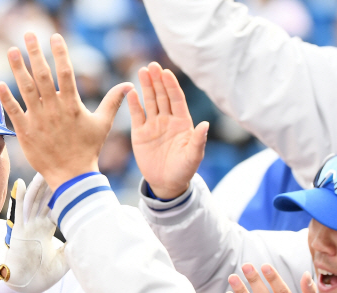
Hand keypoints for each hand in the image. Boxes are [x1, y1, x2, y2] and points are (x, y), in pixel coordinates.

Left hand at [0, 33, 132, 189]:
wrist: (71, 175)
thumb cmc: (87, 149)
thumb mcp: (102, 124)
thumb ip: (113, 102)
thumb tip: (128, 85)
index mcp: (72, 105)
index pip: (66, 72)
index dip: (60, 53)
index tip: (54, 37)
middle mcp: (54, 109)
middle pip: (43, 75)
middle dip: (35, 53)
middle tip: (29, 34)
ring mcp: (39, 120)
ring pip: (26, 89)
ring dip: (18, 68)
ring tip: (12, 50)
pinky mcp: (26, 132)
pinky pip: (14, 111)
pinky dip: (6, 97)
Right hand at [0, 173, 67, 292]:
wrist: (23, 287)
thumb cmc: (41, 276)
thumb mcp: (63, 259)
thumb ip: (72, 246)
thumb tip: (87, 237)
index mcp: (46, 229)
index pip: (56, 206)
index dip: (63, 194)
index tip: (74, 179)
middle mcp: (36, 224)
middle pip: (46, 198)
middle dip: (53, 182)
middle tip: (63, 164)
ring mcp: (27, 227)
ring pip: (34, 200)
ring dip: (39, 184)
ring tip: (45, 167)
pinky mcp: (19, 232)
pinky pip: (19, 211)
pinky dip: (20, 197)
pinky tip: (22, 182)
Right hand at [129, 62, 208, 199]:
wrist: (166, 183)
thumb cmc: (183, 170)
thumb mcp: (193, 156)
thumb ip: (198, 141)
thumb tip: (205, 125)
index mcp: (182, 122)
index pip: (176, 99)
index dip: (171, 85)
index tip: (166, 72)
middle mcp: (167, 119)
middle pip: (162, 96)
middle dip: (157, 80)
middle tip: (152, 66)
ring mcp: (153, 125)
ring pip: (150, 101)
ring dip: (146, 87)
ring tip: (142, 71)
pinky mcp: (140, 133)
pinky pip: (136, 115)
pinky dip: (134, 104)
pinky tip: (131, 92)